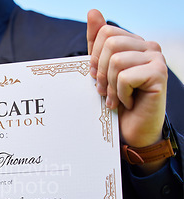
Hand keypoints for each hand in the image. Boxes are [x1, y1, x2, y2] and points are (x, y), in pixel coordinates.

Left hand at [87, 9, 167, 172]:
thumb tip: (93, 11)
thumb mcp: (100, 71)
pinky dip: (120, 94)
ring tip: (117, 99)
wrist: (132, 131)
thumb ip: (97, 43)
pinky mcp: (159, 74)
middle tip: (104, 91)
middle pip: (109, 42)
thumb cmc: (116, 102)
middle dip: (100, 71)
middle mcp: (148, 46)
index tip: (97, 77)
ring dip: (110, 86)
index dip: (94, 57)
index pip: (104, 32)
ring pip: (116, 59)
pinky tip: (129, 103)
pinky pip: (126, 76)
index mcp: (133, 43)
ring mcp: (156, 58)